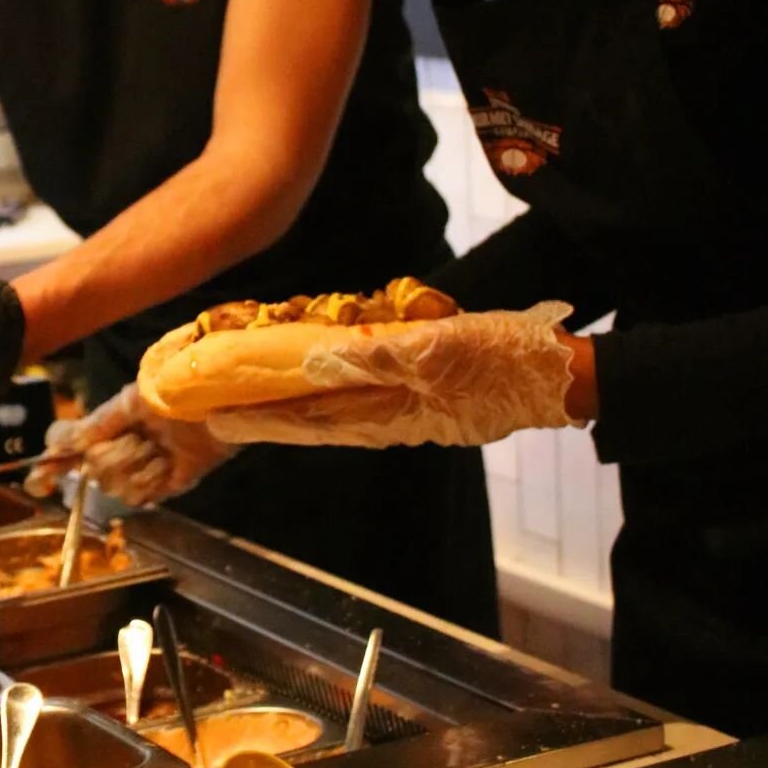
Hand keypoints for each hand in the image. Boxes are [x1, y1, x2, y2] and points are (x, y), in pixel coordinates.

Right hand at [26, 382, 234, 505]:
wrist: (213, 405)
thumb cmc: (174, 394)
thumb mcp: (130, 401)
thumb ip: (97, 423)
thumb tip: (63, 443)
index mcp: (107, 429)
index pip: (68, 451)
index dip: (50, 467)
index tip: (38, 480)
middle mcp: (119, 452)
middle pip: (92, 472)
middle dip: (113, 455)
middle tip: (138, 437)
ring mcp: (139, 471)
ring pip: (113, 486)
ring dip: (134, 465)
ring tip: (156, 447)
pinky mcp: (162, 488)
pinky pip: (139, 496)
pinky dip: (150, 478)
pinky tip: (166, 463)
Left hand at [204, 301, 581, 449]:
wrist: (557, 374)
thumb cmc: (503, 360)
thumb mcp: (442, 349)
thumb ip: (380, 357)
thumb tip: (319, 361)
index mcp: (387, 411)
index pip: (307, 417)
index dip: (259, 418)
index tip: (213, 418)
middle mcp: (386, 416)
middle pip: (310, 417)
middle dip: (260, 416)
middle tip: (210, 414)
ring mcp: (402, 408)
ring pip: (329, 410)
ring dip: (285, 406)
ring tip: (244, 401)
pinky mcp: (419, 393)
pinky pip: (358, 396)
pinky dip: (325, 394)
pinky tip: (313, 384)